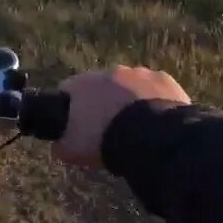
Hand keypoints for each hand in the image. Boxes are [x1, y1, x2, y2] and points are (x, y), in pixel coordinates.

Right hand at [54, 65, 190, 168]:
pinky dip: (154, 101)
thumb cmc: (104, 141)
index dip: (69, 107)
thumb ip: (60, 145)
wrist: (150, 139)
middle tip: (108, 128)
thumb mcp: (72, 151)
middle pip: (101, 86)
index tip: (75, 124)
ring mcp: (139, 72)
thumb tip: (59, 144)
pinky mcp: (163, 79)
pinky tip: (156, 121)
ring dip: (129, 101)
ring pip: (129, 86)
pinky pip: (155, 89)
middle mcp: (110, 71)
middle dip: (102, 103)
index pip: (67, 89)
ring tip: (136, 126)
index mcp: (83, 84)